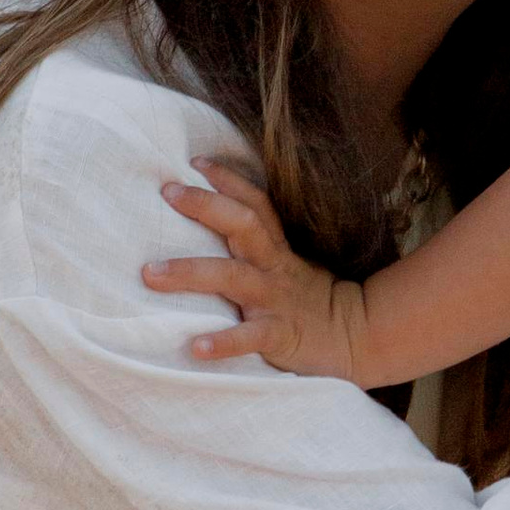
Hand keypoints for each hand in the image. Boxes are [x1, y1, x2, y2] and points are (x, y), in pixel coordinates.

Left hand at [142, 159, 370, 379]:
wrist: (358, 338)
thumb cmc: (313, 301)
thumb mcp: (289, 266)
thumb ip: (258, 250)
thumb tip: (214, 231)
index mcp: (276, 250)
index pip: (254, 203)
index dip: (228, 180)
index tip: (196, 162)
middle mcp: (273, 267)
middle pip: (242, 225)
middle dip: (205, 206)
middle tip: (167, 192)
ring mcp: (275, 300)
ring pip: (232, 277)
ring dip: (190, 272)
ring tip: (151, 273)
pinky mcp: (280, 335)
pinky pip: (249, 338)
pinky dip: (223, 342)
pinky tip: (196, 347)